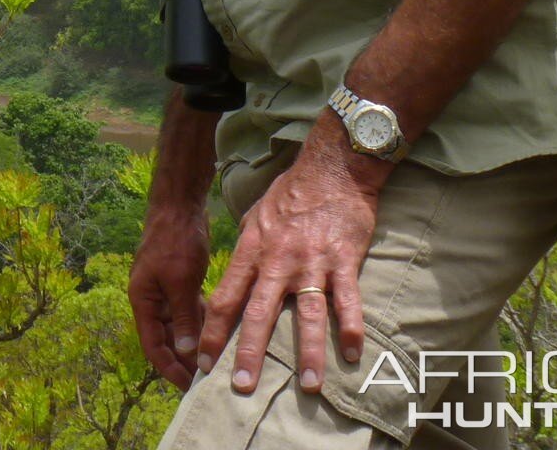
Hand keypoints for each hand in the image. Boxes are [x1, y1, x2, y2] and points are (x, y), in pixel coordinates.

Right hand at [129, 201, 211, 391]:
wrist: (179, 205)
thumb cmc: (175, 241)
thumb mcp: (180, 281)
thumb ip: (183, 316)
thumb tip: (187, 351)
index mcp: (143, 300)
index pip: (153, 345)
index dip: (169, 368)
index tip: (189, 388)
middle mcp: (151, 299)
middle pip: (166, 339)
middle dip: (183, 360)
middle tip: (207, 381)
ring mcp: (165, 290)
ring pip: (179, 326)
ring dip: (193, 343)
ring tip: (214, 364)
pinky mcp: (179, 281)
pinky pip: (189, 311)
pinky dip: (200, 323)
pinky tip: (219, 335)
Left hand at [195, 141, 379, 394]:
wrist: (331, 171)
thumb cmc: (289, 196)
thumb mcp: (254, 219)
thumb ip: (245, 253)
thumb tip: (233, 283)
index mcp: (251, 251)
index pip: (225, 299)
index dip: (213, 332)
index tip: (204, 363)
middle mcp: (277, 261)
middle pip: (258, 313)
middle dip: (249, 352)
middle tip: (241, 386)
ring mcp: (311, 262)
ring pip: (306, 314)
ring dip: (307, 353)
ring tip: (307, 386)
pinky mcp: (343, 261)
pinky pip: (347, 300)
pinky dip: (350, 327)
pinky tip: (352, 354)